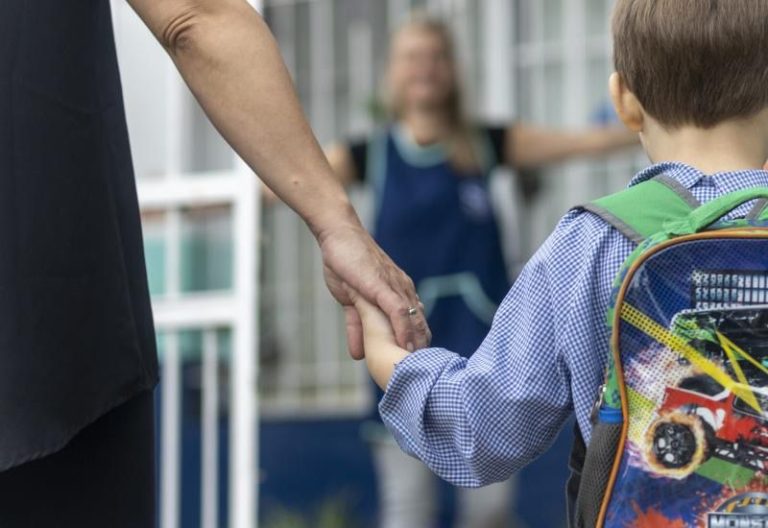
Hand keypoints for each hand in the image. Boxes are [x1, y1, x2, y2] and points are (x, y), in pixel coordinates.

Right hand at [317, 221, 430, 359]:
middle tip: (424, 372)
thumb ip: (357, 327)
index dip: (419, 344)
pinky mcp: (382, 285)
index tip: (421, 365)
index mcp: (398, 293)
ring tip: (419, 366)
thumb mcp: (351, 302)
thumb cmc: (345, 263)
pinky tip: (404, 346)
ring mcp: (394, 287)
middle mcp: (402, 290)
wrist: (337, 236)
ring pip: (413, 319)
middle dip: (423, 349)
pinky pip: (398, 310)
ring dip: (417, 344)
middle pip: (419, 324)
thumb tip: (358, 354)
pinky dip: (403, 329)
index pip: (415, 322)